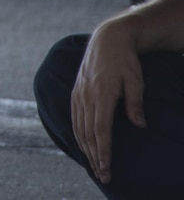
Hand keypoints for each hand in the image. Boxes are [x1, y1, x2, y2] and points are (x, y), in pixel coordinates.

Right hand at [72, 15, 145, 182]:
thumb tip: (140, 126)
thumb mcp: (136, 80)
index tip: (106, 166)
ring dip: (85, 149)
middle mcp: (86, 97)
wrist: (106, 40)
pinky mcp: (76, 93)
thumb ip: (135, 103)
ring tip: (94, 166)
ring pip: (79, 127)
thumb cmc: (124, 61)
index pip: (101, 129)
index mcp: (101, 95)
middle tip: (103, 175)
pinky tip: (83, 145)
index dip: (103, 150)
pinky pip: (74, 118)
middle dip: (94, 156)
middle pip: (88, 133)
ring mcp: (79, 94)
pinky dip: (77, 135)